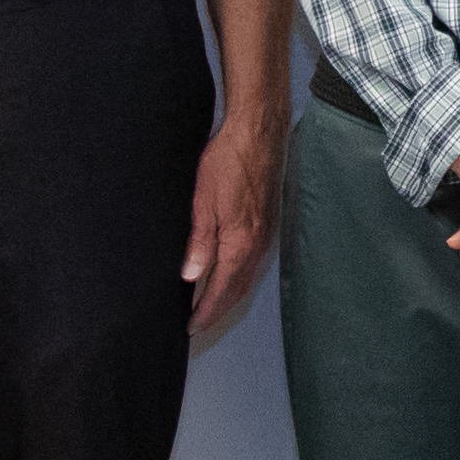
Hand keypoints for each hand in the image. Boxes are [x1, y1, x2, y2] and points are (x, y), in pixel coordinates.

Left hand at [181, 108, 282, 347]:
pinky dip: (240, 275)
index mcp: (240, 242)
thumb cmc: (229, 161)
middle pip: (238, 289)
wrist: (258, 133)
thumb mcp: (203, 202)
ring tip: (210, 304)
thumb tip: (191, 275)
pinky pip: (254, 260)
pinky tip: (229, 272)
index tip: (192, 326)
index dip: (206, 311)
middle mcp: (258, 243)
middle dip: (218, 309)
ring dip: (230, 294)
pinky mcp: (268, 221)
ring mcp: (267, 232)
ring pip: (248, 276)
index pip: (221, 289)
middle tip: (199, 323)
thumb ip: (199, 242)